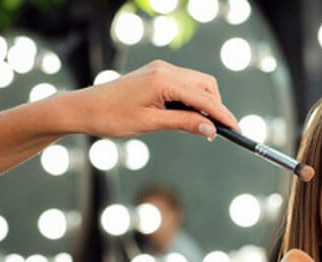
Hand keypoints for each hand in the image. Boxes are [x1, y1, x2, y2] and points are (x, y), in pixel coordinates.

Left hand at [65, 60, 238, 138]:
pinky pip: (184, 85)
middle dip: (216, 107)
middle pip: (206, 85)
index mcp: (164, 80)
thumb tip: (211, 129)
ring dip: (205, 104)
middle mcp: (165, 70)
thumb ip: (184, 123)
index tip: (236, 130)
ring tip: (202, 127)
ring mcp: (160, 70)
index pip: (205, 98)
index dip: (223, 115)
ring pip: (197, 84)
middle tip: (218, 132)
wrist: (84, 108)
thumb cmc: (113, 117)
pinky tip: (188, 117)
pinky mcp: (156, 75)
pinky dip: (192, 100)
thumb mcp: (152, 124)